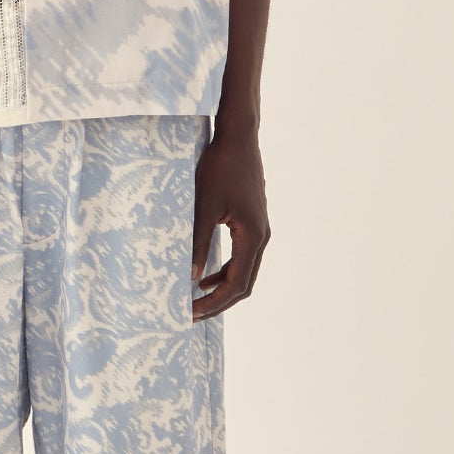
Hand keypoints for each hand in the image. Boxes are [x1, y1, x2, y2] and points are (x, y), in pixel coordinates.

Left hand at [191, 123, 269, 319]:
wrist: (238, 138)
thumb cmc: (220, 167)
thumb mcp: (203, 206)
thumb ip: (199, 242)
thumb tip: (192, 277)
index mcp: (252, 235)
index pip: (237, 283)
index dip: (215, 303)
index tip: (192, 312)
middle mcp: (261, 236)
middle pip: (244, 283)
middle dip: (219, 302)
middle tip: (192, 314)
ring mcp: (259, 229)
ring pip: (244, 271)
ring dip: (222, 289)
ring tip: (197, 300)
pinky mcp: (252, 222)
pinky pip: (242, 257)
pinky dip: (226, 272)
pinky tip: (205, 276)